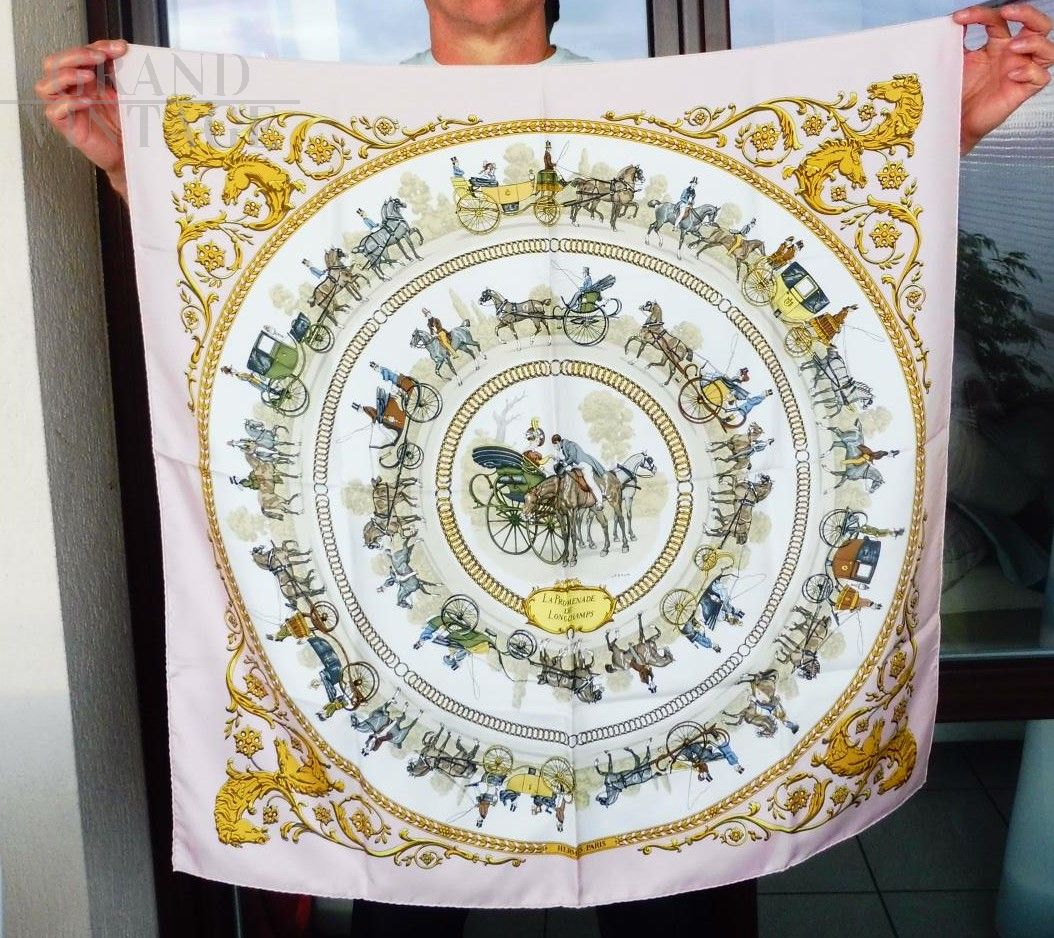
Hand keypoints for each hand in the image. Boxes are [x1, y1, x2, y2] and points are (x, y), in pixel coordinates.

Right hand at [35, 39, 128, 199]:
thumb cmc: (125, 128)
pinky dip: (68, 103)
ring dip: (65, 75)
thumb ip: (120, 74)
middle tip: (99, 55)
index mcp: (84, 82)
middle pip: (53, 63)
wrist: (130, 155)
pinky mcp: (67, 128)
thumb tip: (121, 51)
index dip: (97, 46)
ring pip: (45, 85)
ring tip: (88, 75)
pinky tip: (86, 101)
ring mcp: (67, 109)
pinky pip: (54, 112)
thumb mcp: (125, 95)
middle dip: (75, 54)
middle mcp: (72, 92)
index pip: (79, 54)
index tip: (119, 47)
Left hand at [954, 4, 1052, 154]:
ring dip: (1033, 42)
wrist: (954, 121)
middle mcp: (1013, 54)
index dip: (981, 13)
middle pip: (1037, 25)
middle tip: (1007, 12)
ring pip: (1047, 48)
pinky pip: (1041, 77)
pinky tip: (1014, 73)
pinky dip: (1031, 71)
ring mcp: (1021, 71)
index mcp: (998, 44)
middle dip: (1027, 13)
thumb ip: (956, 41)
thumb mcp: (955, 61)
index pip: (999, 19)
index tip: (959, 18)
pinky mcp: (1022, 91)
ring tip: (1013, 45)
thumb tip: (952, 21)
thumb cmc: (958, 92)